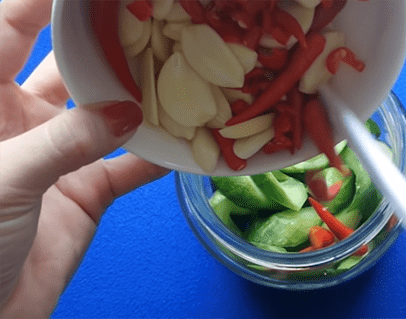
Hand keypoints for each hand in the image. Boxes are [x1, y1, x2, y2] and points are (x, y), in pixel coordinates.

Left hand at [0, 0, 168, 316]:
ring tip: (180, 71)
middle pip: (67, 64)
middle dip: (106, 41)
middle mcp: (19, 118)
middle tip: (150, 18)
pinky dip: (157, 157)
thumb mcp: (4, 180)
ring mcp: (56, 154)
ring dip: (140, 97)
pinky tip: (188, 143)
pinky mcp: (84, 193)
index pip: (9, 29)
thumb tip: (127, 111)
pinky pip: (127, 167)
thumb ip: (64, 140)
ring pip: (105, 113)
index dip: (43, 2)